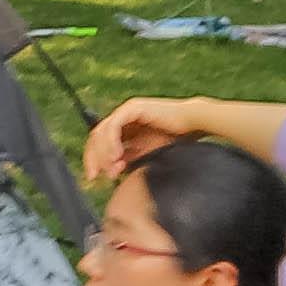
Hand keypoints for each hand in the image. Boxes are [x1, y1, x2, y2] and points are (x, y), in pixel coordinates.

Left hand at [76, 95, 211, 190]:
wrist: (193, 126)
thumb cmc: (174, 139)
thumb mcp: (145, 155)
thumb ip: (128, 161)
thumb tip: (111, 173)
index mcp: (123, 128)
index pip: (98, 143)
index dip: (93, 160)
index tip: (93, 177)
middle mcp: (121, 118)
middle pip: (95, 137)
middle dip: (93, 157)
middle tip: (95, 175)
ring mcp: (126, 111)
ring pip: (101, 131)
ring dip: (102, 152)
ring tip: (110, 167)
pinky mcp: (133, 108)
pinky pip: (114, 125)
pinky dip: (111, 142)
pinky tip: (117, 156)